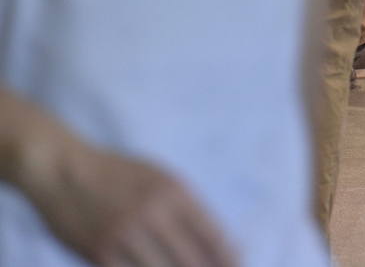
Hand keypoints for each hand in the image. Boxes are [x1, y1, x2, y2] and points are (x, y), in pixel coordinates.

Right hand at [25, 138, 234, 266]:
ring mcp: (124, 236)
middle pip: (192, 260)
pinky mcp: (99, 254)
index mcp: (173, 192)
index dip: (228, 257)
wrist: (63, 170)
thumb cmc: (118, 174)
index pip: (212, 234)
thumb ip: (186, 207)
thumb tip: (217, 241)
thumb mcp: (160, 178)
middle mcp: (152, 214)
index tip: (237, 265)